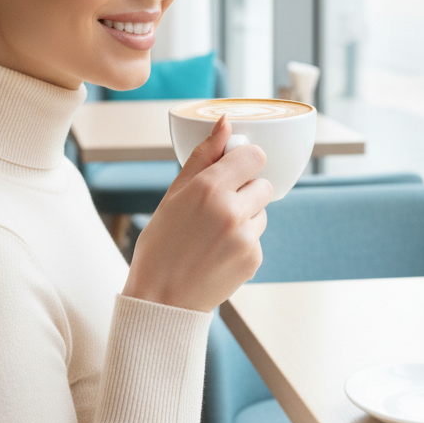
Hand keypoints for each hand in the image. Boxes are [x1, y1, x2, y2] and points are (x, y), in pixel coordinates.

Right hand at [122, 116, 271, 312]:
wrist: (161, 299)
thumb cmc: (160, 244)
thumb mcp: (173, 195)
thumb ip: (203, 156)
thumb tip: (225, 123)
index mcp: (208, 188)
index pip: (254, 156)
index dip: (244, 161)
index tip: (232, 169)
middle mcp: (231, 210)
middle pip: (263, 183)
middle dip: (245, 190)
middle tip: (218, 206)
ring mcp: (246, 237)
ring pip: (262, 211)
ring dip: (246, 216)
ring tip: (214, 233)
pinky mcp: (254, 259)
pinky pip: (258, 237)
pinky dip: (243, 240)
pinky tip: (218, 251)